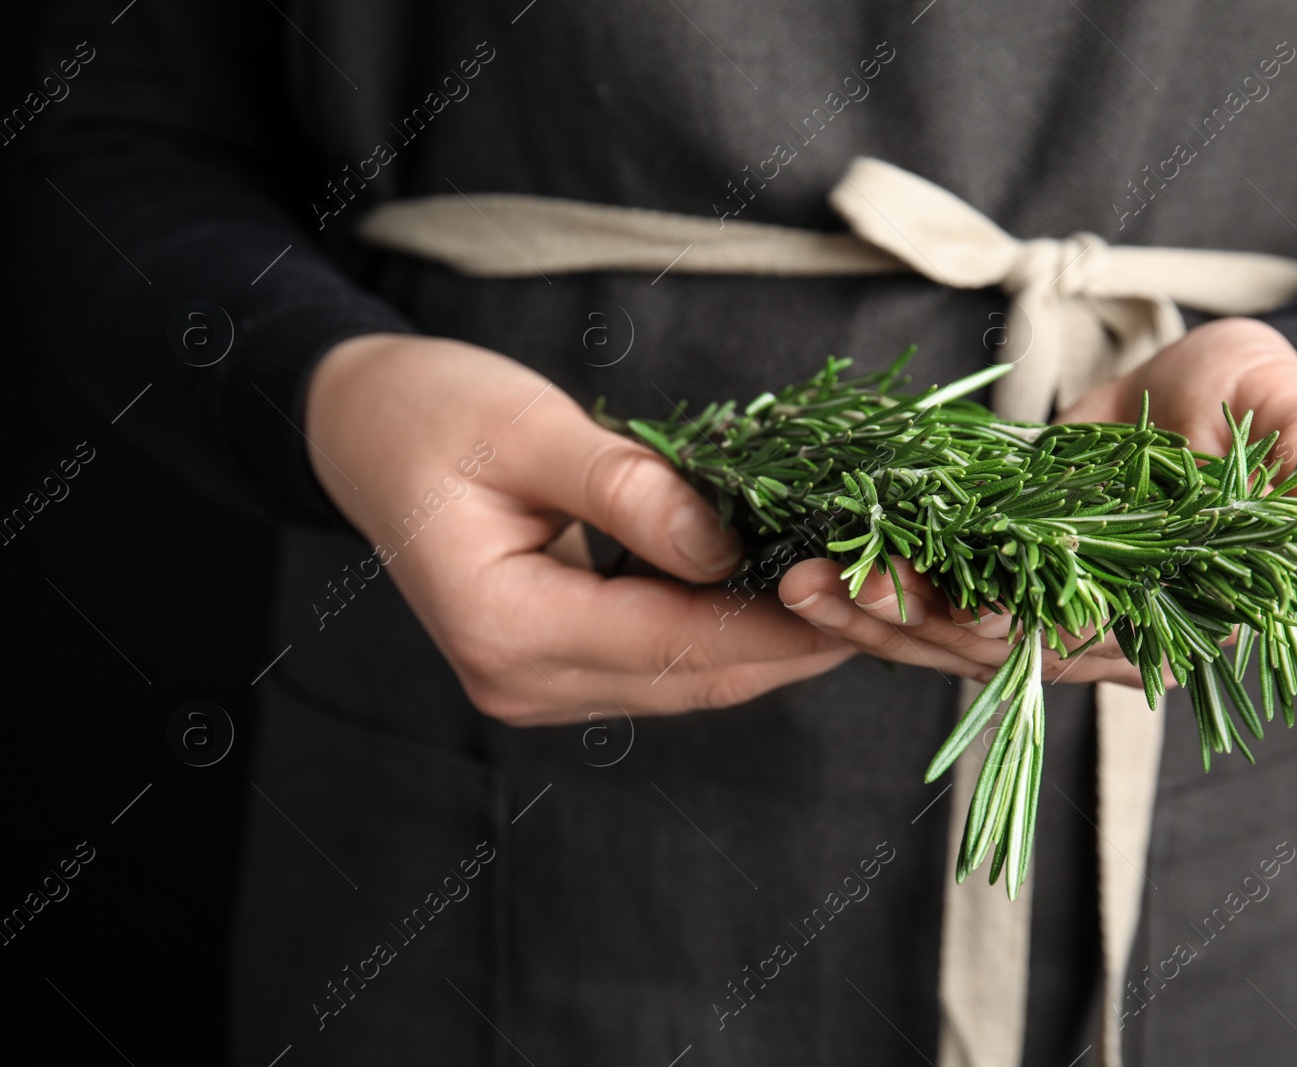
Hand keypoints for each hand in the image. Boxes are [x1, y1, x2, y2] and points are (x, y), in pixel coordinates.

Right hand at [304, 333, 853, 725]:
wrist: (360, 430)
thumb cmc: (432, 412)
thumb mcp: (528, 428)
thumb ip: (626, 490)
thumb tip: (726, 548)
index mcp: (505, 627)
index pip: (673, 640)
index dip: (777, 622)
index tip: (865, 595)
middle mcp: (520, 680)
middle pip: (690, 678)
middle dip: (793, 646)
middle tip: (889, 606)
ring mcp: (533, 684)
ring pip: (683, 681)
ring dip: (769, 646)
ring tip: (856, 602)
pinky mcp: (550, 667)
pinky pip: (659, 665)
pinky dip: (724, 635)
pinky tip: (781, 598)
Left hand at [779, 318, 1296, 688]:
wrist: (1205, 394)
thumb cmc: (1258, 401)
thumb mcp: (1289, 408)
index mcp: (1174, 613)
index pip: (1088, 639)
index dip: (1021, 628)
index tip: (953, 607)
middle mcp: (1097, 627)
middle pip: (994, 647)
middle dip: (910, 623)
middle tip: (824, 588)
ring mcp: (1038, 602)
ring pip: (944, 631)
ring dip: (868, 611)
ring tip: (794, 580)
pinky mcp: (993, 565)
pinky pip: (925, 586)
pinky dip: (870, 577)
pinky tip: (808, 562)